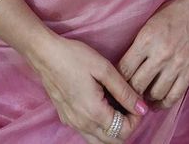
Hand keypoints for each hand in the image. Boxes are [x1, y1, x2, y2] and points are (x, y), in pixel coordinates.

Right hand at [28, 34, 148, 142]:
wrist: (45, 54)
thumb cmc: (74, 57)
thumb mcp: (104, 68)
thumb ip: (124, 91)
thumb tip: (142, 108)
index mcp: (94, 113)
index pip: (124, 132)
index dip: (136, 119)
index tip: (136, 101)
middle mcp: (83, 124)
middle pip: (113, 141)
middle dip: (126, 126)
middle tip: (128, 103)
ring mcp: (72, 123)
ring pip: (99, 141)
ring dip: (113, 129)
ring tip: (116, 105)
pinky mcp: (66, 118)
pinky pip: (87, 133)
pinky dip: (99, 127)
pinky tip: (100, 104)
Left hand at [116, 0, 188, 110]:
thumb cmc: (171, 14)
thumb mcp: (148, 23)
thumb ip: (137, 44)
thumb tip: (124, 66)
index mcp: (146, 39)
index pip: (124, 69)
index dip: (118, 77)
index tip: (117, 80)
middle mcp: (160, 54)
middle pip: (137, 84)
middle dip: (130, 89)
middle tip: (128, 90)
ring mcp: (176, 65)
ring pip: (155, 93)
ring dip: (147, 96)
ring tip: (143, 94)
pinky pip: (173, 96)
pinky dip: (163, 103)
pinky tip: (158, 101)